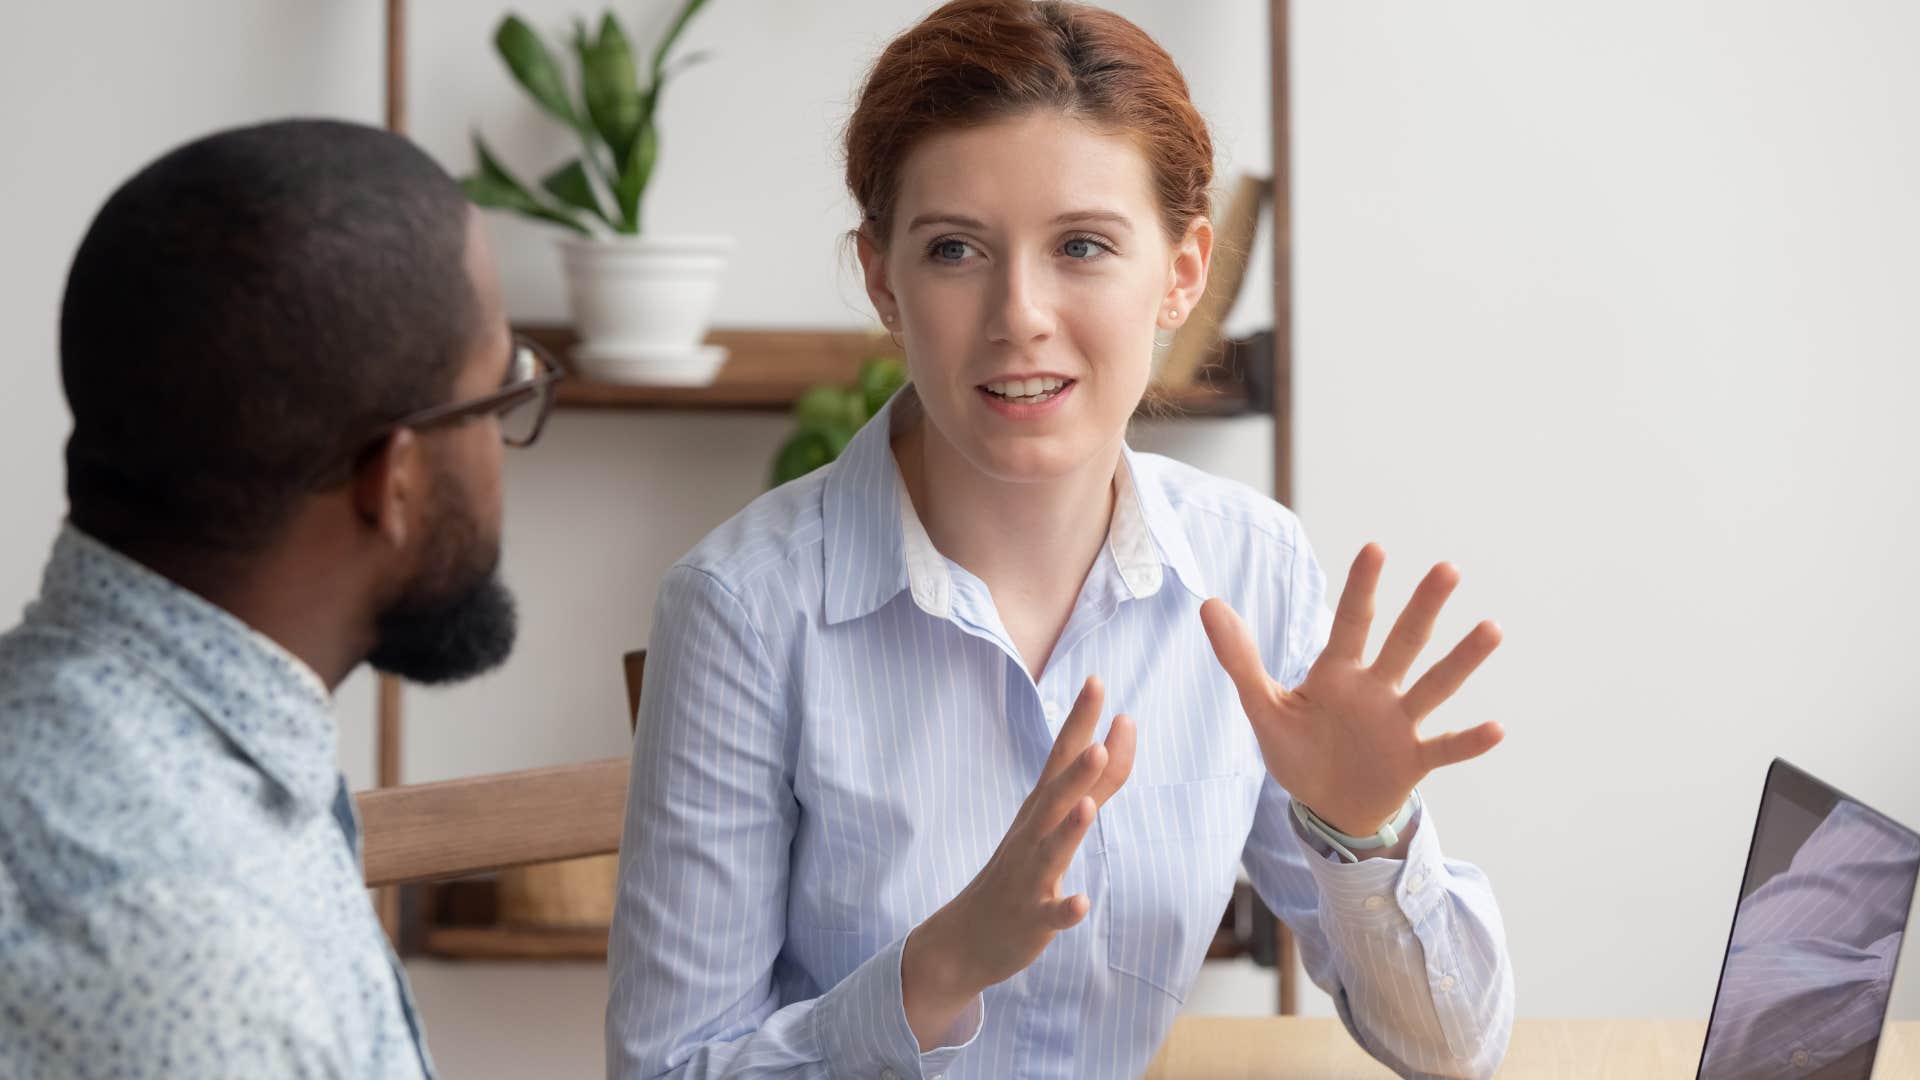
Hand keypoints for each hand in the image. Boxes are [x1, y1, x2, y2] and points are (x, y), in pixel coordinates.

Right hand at [901, 676, 1133, 1047]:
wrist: (968, 936)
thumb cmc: (1021, 870)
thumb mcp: (1056, 821)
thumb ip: (1098, 780)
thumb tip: (1123, 730)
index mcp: (1040, 809)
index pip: (1061, 757)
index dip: (1079, 721)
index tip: (1096, 681)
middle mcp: (1031, 835)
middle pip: (1054, 797)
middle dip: (1077, 770)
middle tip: (1100, 738)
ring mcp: (1028, 878)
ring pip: (1050, 850)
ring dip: (1070, 829)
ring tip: (1088, 805)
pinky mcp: (1030, 919)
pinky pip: (1049, 915)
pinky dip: (1065, 909)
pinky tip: (1081, 903)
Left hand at [1200, 543, 1502, 837]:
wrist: (1325, 807)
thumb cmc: (1298, 751)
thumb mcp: (1263, 707)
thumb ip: (1240, 659)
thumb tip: (1209, 603)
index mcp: (1338, 673)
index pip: (1350, 622)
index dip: (1361, 587)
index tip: (1375, 547)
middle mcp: (1376, 689)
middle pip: (1402, 642)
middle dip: (1423, 606)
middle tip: (1447, 569)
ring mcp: (1399, 724)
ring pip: (1434, 686)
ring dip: (1461, 660)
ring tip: (1490, 627)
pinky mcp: (1413, 761)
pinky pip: (1445, 748)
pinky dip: (1469, 741)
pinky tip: (1497, 727)